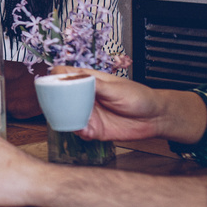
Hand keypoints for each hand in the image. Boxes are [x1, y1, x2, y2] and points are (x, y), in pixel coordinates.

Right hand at [65, 68, 205, 143]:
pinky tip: (83, 130)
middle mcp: (86, 96)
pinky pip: (80, 131)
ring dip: (66, 118)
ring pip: (68, 115)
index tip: (51, 82)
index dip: (56, 77)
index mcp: (89, 81)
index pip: (66, 75)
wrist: (155, 117)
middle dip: (56, 101)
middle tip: (56, 104)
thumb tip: (76, 79)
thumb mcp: (117, 88)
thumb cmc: (139, 97)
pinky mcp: (94, 129)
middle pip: (62, 97)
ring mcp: (89, 113)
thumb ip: (96, 85)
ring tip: (71, 118)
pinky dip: (78, 131)